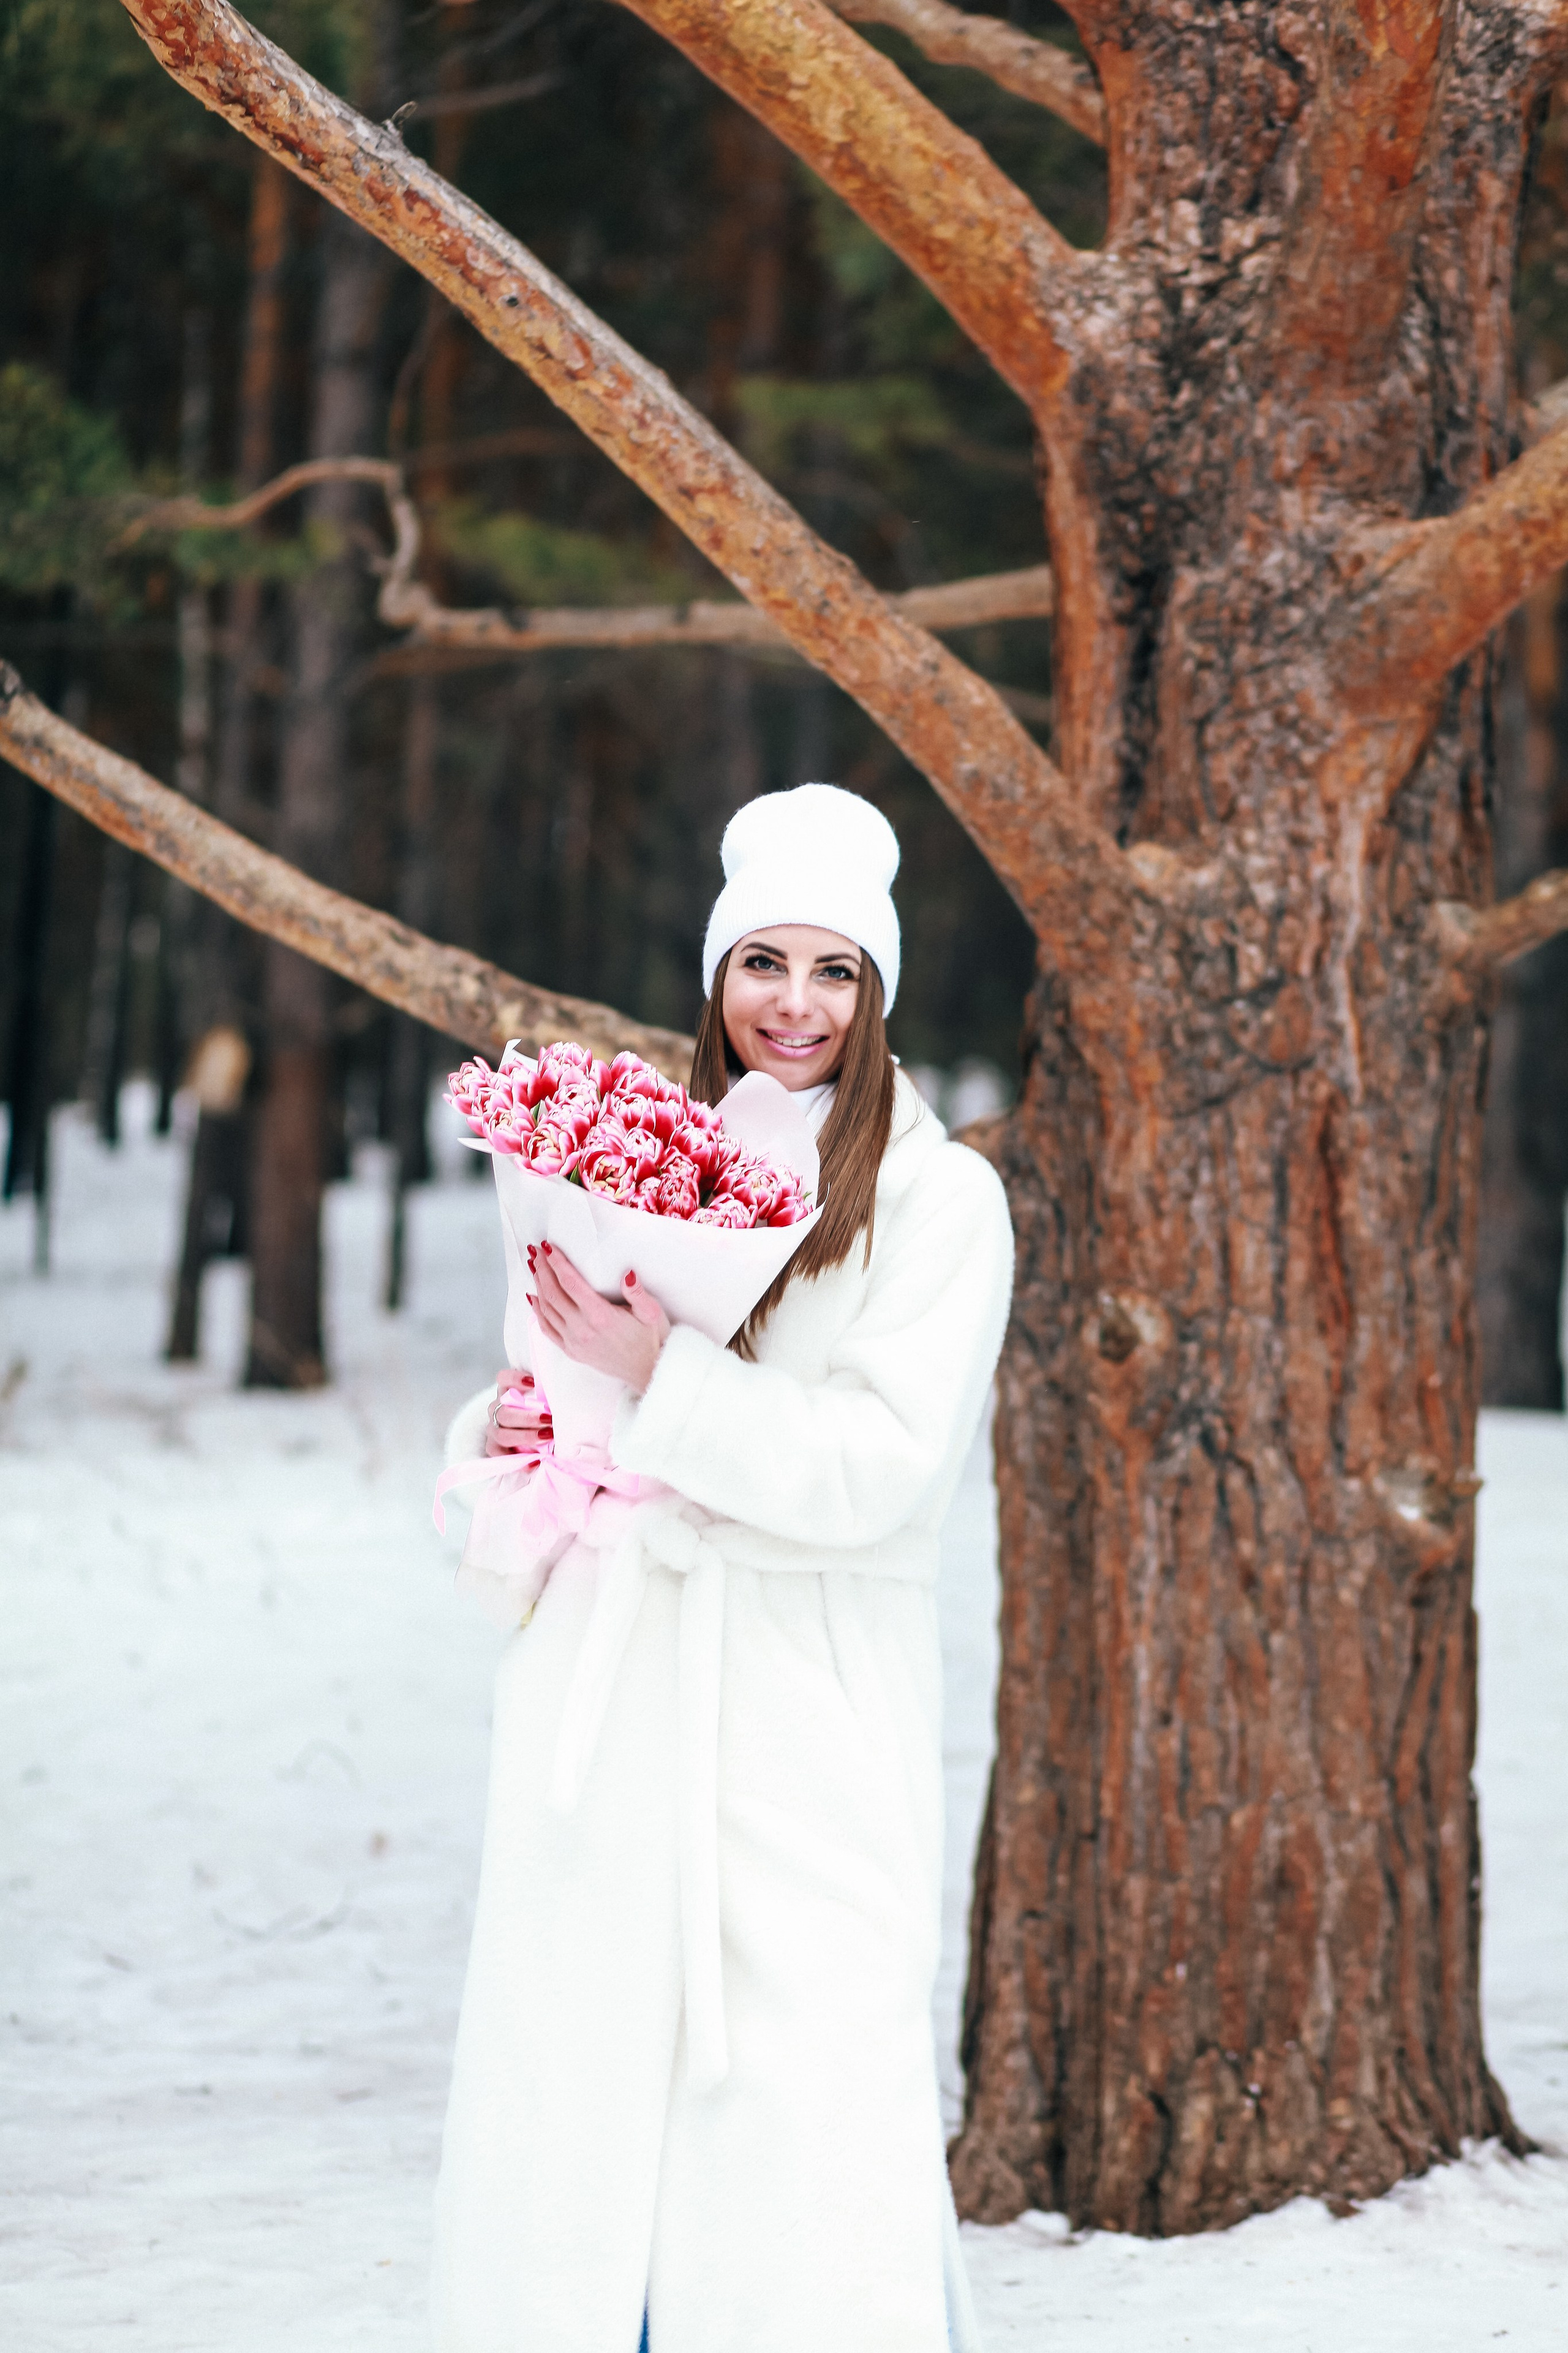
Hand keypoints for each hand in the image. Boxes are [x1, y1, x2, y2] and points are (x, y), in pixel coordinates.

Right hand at [485, 1368, 552, 1457]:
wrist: (531, 1433)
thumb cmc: (541, 1411)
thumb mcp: (544, 1400)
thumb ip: (548, 1395)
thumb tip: (567, 1391)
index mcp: (507, 1391)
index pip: (503, 1378)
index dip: (515, 1379)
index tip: (533, 1383)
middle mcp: (497, 1408)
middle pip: (504, 1412)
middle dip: (527, 1417)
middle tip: (548, 1419)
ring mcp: (493, 1428)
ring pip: (502, 1433)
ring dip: (525, 1436)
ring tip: (546, 1437)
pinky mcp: (494, 1446)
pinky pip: (498, 1454)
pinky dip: (518, 1459)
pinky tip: (535, 1460)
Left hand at [527, 1243, 670, 1393]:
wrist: (647, 1370)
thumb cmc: (651, 1340)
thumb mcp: (652, 1314)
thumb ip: (638, 1293)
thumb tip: (627, 1273)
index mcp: (601, 1317)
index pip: (571, 1283)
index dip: (557, 1264)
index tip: (549, 1248)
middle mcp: (583, 1329)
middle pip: (553, 1293)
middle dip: (542, 1270)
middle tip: (537, 1252)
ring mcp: (574, 1342)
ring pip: (546, 1309)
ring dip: (538, 1286)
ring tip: (534, 1268)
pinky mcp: (571, 1351)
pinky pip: (547, 1329)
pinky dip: (537, 1311)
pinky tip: (534, 1298)